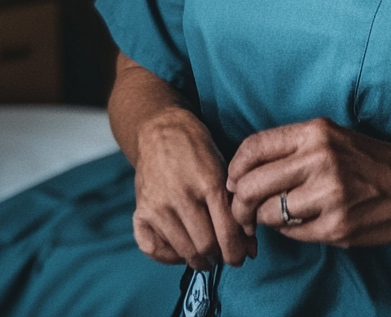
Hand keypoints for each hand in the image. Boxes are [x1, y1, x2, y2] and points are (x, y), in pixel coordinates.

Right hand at [133, 108, 256, 268]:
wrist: (161, 130)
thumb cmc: (198, 148)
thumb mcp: (223, 167)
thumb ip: (234, 204)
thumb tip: (250, 245)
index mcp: (209, 182)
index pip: (226, 232)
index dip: (237, 251)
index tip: (241, 257)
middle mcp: (182, 196)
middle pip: (205, 246)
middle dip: (220, 256)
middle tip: (224, 255)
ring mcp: (158, 205)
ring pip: (183, 251)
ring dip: (198, 259)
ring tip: (206, 255)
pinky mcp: (140, 211)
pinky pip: (153, 249)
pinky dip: (169, 257)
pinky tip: (180, 250)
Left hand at [226, 118, 390, 247]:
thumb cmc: (372, 162)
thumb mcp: (335, 138)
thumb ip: (293, 148)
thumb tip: (244, 171)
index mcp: (317, 132)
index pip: (254, 147)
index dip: (235, 168)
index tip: (234, 180)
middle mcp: (321, 159)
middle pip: (251, 184)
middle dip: (238, 202)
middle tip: (242, 210)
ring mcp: (329, 195)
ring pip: (267, 212)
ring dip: (263, 219)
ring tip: (272, 217)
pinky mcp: (336, 227)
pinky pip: (290, 233)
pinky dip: (287, 231)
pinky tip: (300, 223)